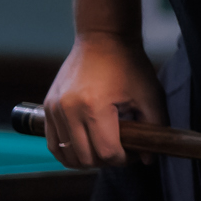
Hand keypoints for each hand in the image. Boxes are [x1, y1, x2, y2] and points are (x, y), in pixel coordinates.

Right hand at [42, 33, 164, 168]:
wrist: (103, 39)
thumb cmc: (129, 65)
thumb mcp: (149, 95)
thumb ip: (153, 127)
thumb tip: (148, 158)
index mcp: (94, 107)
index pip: (106, 153)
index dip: (124, 159)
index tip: (135, 151)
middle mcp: (68, 110)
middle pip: (85, 158)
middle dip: (107, 162)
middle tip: (122, 151)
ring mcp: (54, 109)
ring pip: (66, 155)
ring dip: (86, 160)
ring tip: (104, 149)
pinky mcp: (47, 107)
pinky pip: (52, 143)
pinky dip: (68, 152)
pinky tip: (85, 147)